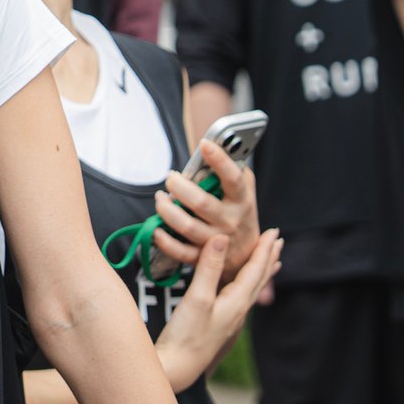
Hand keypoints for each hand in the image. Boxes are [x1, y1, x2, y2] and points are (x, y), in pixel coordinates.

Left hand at [151, 140, 259, 277]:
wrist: (248, 256)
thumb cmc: (240, 216)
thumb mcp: (245, 193)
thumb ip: (236, 171)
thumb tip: (218, 146)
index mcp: (242, 201)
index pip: (233, 179)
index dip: (220, 160)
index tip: (205, 144)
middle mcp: (230, 221)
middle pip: (201, 203)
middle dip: (180, 187)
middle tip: (170, 178)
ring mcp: (216, 241)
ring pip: (187, 226)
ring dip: (167, 210)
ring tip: (160, 198)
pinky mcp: (203, 258)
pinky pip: (179, 251)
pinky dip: (164, 240)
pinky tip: (155, 227)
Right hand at [156, 230, 281, 392]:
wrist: (177, 367)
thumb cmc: (186, 334)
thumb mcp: (197, 298)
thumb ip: (209, 268)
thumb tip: (222, 238)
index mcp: (236, 302)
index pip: (255, 270)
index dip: (263, 250)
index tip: (273, 231)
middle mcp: (238, 310)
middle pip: (259, 280)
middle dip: (268, 259)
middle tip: (277, 240)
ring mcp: (229, 318)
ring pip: (251, 289)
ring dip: (261, 271)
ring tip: (270, 262)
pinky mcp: (219, 322)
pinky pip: (241, 296)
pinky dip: (247, 283)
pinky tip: (240, 286)